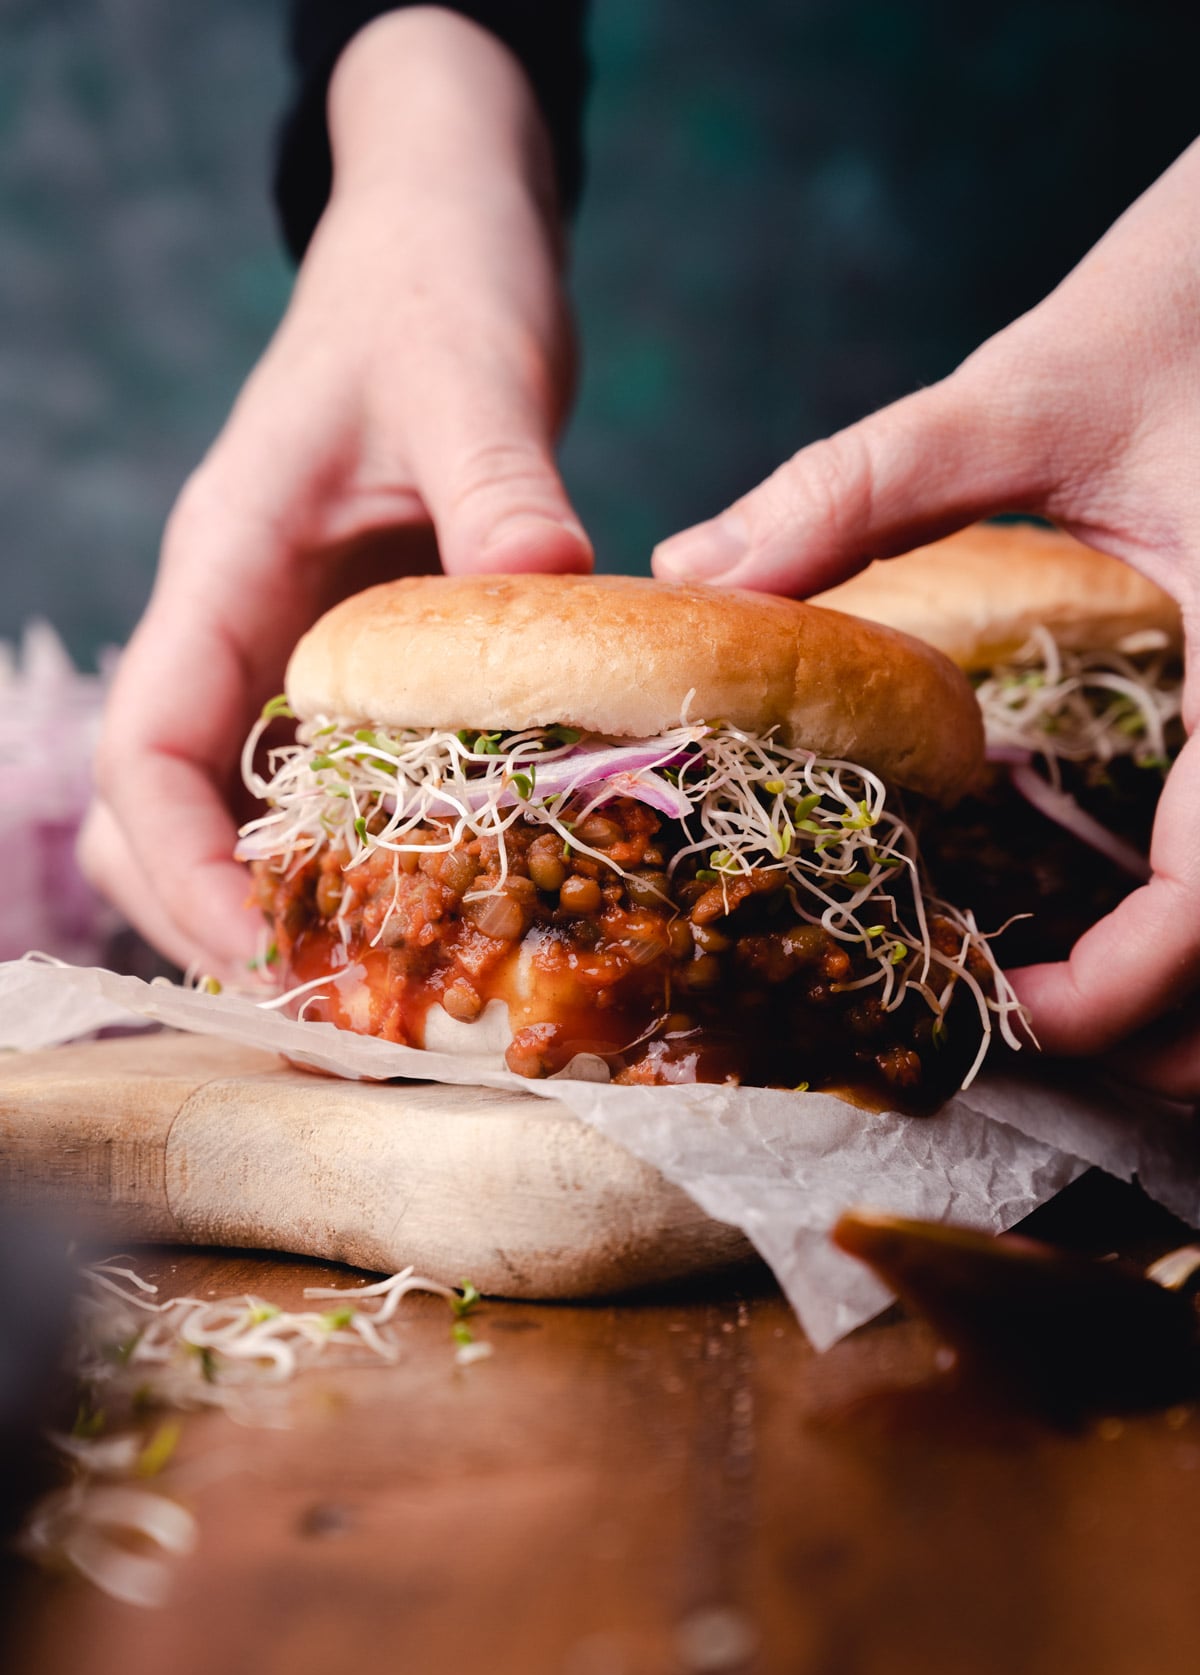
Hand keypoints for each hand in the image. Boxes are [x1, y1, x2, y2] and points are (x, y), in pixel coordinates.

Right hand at [81, 8, 590, 975]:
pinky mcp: (356, 658)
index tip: (258, 956)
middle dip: (218, 920)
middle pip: (162, 814)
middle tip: (333, 1010)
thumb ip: (500, 483)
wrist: (441, 245)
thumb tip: (553, 581)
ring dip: (285, 902)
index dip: (181, 870)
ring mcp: (289, 648)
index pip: (148, 748)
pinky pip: (328, 781)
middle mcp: (238, 624)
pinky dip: (360, 855)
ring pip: (236, 811)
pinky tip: (443, 903)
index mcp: (224, 565)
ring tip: (381, 985)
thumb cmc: (434, 290)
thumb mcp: (469, 375)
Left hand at [653, 138, 1199, 1096]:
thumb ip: (862, 485)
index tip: (1012, 1017)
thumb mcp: (1023, 390)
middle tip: (1020, 1033)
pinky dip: (1184, 928)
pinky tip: (1092, 910)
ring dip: (1177, 1002)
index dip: (1125, 991)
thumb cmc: (1188, 303)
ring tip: (1053, 1002)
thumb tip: (695, 572)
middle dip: (1161, 1038)